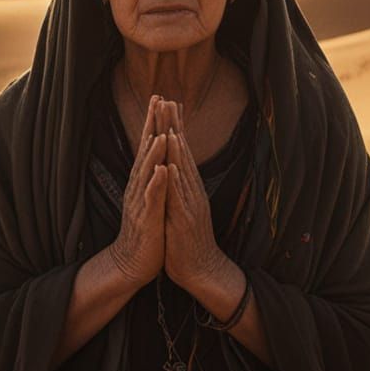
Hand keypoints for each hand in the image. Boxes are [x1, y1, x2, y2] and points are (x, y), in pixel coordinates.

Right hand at [108, 94, 167, 290]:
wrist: (131, 263)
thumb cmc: (145, 230)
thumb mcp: (150, 198)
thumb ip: (153, 176)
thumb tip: (157, 154)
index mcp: (142, 180)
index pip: (149, 145)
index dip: (154, 121)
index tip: (160, 97)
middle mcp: (138, 186)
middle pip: (145, 150)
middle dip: (152, 125)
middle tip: (157, 99)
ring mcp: (141, 202)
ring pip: (147, 172)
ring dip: (153, 152)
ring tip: (160, 132)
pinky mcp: (146, 219)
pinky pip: (151, 198)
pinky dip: (156, 183)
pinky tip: (161, 171)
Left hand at [162, 104, 225, 291]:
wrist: (201, 270)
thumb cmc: (186, 241)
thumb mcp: (179, 208)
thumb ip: (176, 187)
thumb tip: (169, 167)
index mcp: (188, 187)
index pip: (180, 151)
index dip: (174, 126)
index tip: (168, 103)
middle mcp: (191, 191)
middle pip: (183, 153)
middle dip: (175, 126)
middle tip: (169, 100)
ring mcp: (190, 204)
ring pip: (183, 171)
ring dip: (177, 149)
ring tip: (171, 126)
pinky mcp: (185, 220)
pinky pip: (180, 198)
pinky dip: (176, 181)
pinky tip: (171, 166)